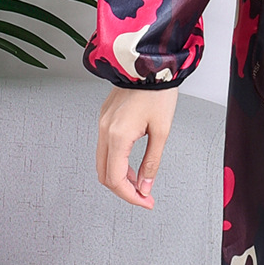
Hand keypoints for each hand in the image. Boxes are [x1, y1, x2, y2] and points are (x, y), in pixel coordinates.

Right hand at [96, 84, 178, 209]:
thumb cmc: (158, 92)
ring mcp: (102, 123)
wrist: (150, 62)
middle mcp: (104, 130)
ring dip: (119, 176)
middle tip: (143, 196)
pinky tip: (131, 164)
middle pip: (104, 174)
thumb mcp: (162, 130)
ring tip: (140, 181)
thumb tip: (145, 186)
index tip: (145, 202)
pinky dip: (116, 161)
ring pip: (102, 162)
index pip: (115, 179)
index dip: (130, 196)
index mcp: (117, 135)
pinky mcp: (105, 117)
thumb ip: (151, 162)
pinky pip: (104, 147)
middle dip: (123, 189)